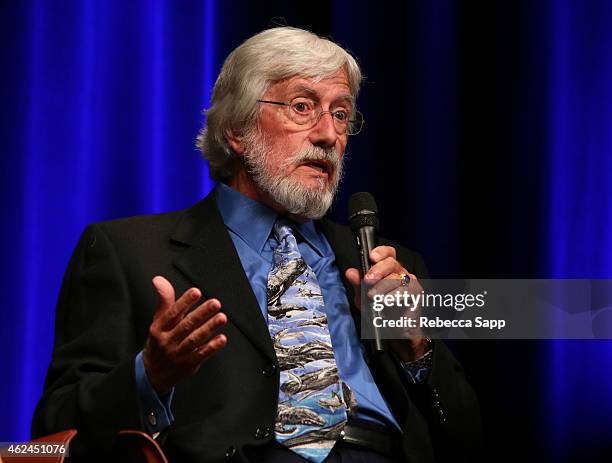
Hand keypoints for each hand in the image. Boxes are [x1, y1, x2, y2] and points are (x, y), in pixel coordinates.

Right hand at [143, 276, 227, 394]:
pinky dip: (212, 347)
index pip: (172, 313)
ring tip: (222, 317)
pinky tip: (222, 339)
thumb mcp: (158, 321)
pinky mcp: (188, 364)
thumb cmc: (159, 341)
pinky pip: (201, 355)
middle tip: (215, 303)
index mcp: (159, 328)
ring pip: (195, 339)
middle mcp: (167, 340)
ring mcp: (178, 353)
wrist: (153, 373)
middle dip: (202, 313)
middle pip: (186, 325)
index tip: (196, 291)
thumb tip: (159, 279)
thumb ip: (164, 300)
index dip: (184, 302)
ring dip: (209, 328)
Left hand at [345, 245, 428, 361]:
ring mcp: (409, 282)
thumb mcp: (363, 299)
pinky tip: (387, 302)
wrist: (394, 333)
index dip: (380, 252)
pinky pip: (406, 290)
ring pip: (397, 277)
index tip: (371, 257)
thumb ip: (358, 285)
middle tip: (368, 280)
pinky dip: (394, 296)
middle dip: (377, 270)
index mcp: (387, 270)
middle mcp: (399, 273)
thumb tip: (351, 272)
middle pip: (391, 262)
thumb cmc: (380, 313)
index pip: (387, 253)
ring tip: (374, 297)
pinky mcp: (416, 293)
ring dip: (383, 286)